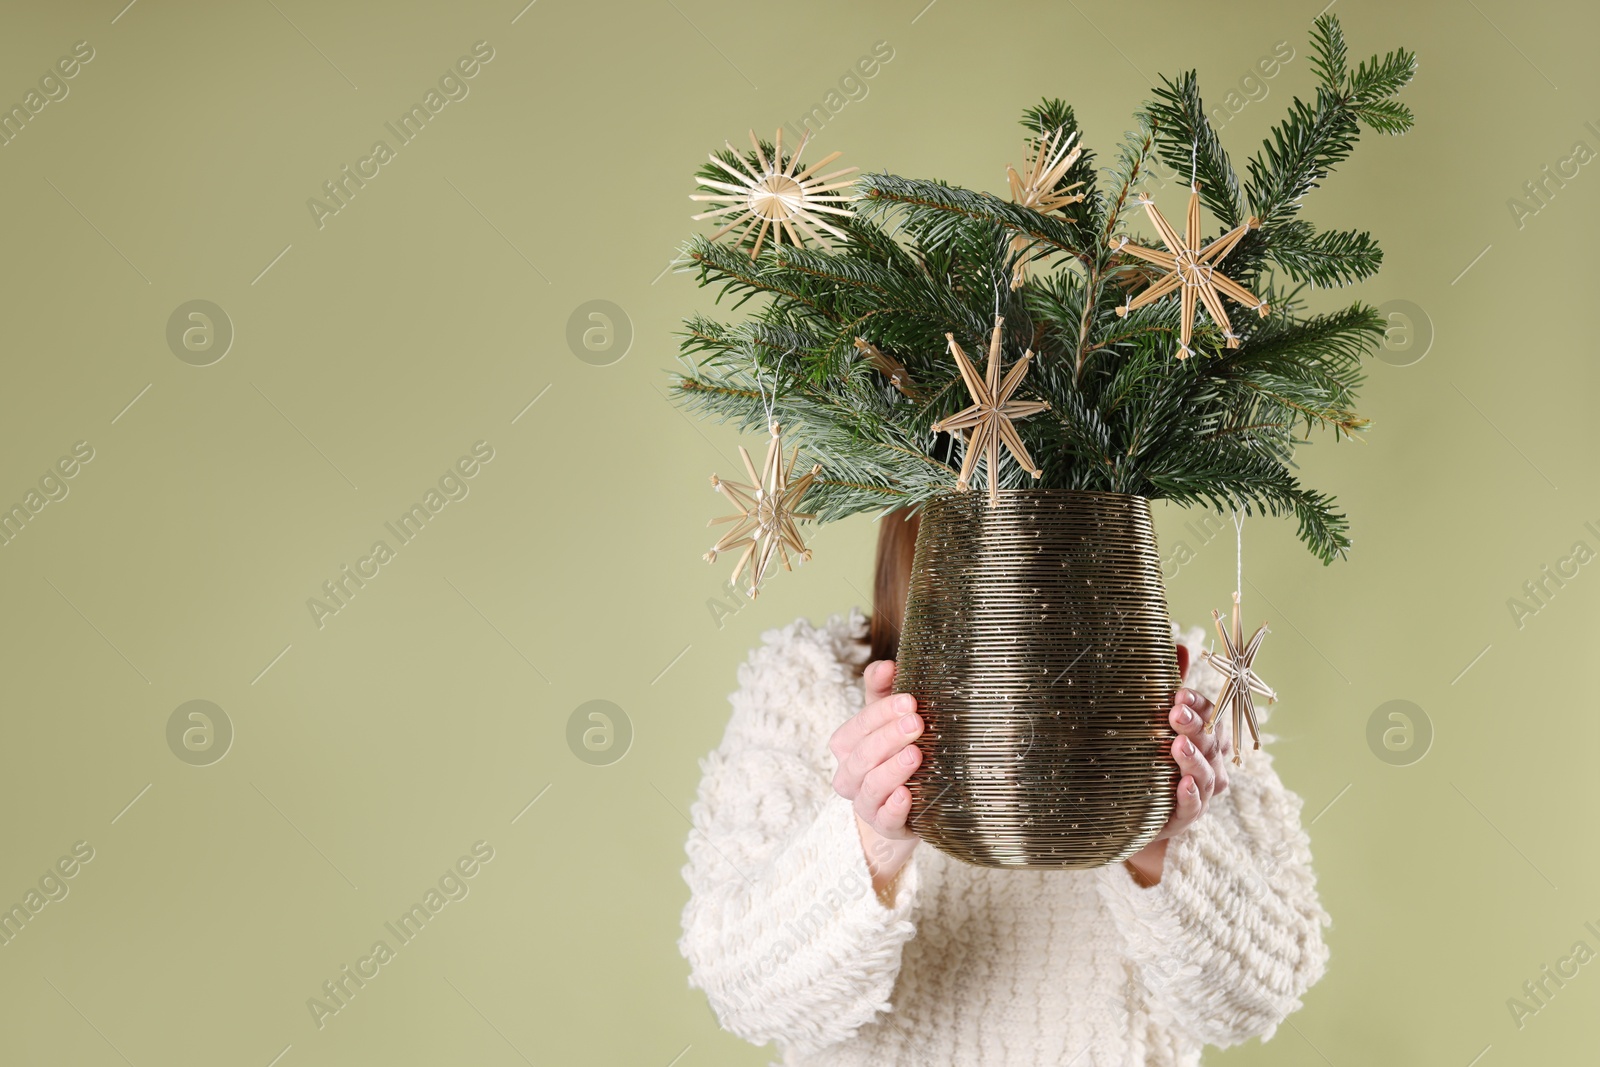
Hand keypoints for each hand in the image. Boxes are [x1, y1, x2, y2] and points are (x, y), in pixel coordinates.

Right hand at [830, 659, 920, 898]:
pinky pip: (884, 820)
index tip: (909, 699)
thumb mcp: (888, 720)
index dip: (880, 713)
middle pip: (862, 756)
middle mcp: (850, 776)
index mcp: (847, 747)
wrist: (911, 804)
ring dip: (892, 769)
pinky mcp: (886, 827)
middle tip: (917, 721)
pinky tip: (907, 795)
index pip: (856, 728)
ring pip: (870, 787)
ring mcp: (866, 804)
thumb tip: (885, 665)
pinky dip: (894, 808)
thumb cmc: (896, 752)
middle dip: (888, 737)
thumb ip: (882, 692)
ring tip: (915, 754)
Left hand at [1124, 687, 1231, 885]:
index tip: (1180, 693)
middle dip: (1195, 726)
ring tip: (1178, 746)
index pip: (1212, 717)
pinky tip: (1182, 784)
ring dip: (1194, 759)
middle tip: (1175, 713)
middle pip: (1212, 742)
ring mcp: (1200, 792)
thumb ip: (1168, 684)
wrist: (1129, 808)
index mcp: (1206, 738)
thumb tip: (1180, 645)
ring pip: (1208, 774)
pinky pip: (1194, 806)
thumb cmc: (1149, 756)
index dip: (1200, 705)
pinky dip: (1191, 796)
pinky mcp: (1185, 817)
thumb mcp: (1155, 719)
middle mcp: (1210, 764)